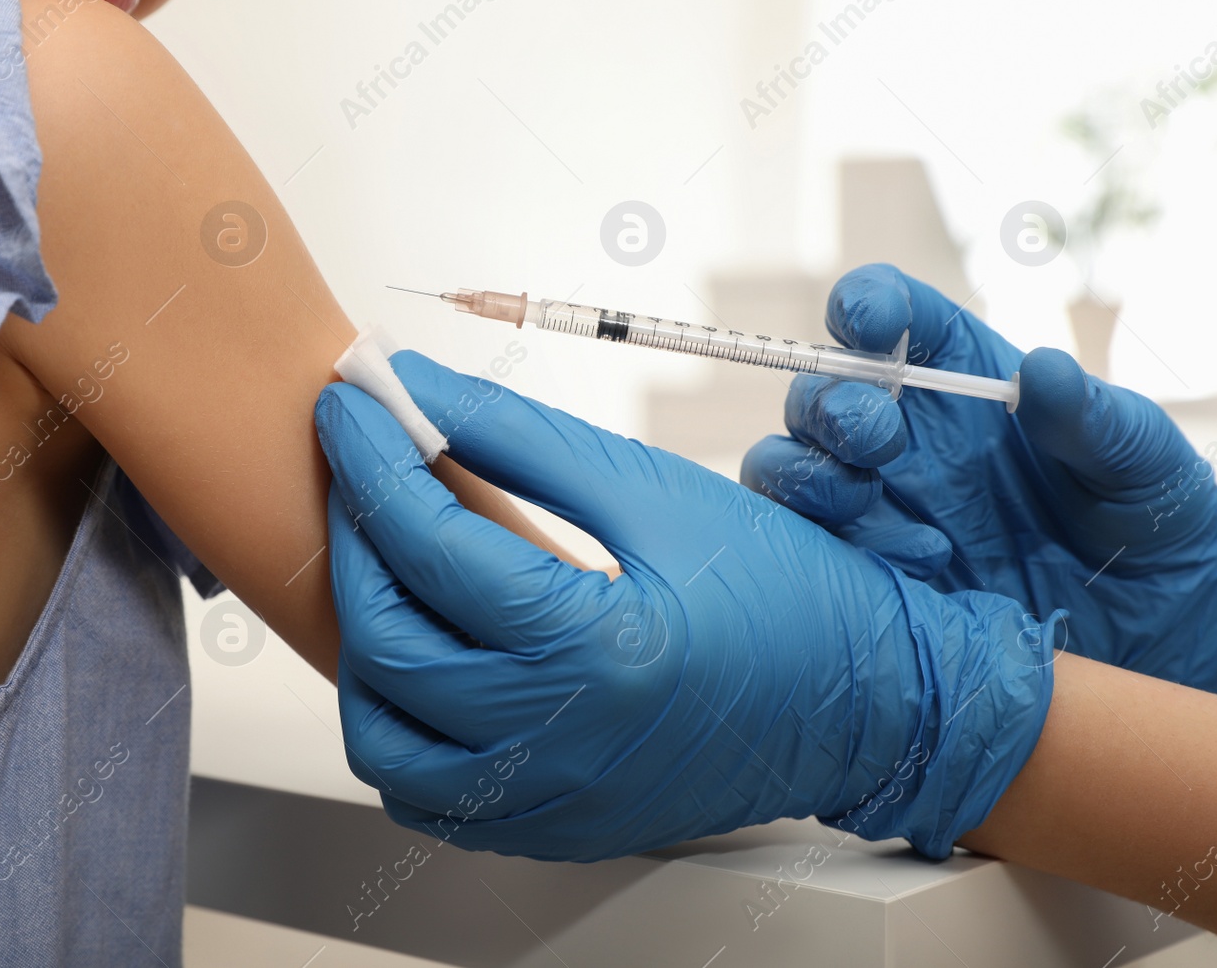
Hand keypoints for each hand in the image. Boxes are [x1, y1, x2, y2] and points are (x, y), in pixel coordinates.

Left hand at [313, 351, 1061, 861]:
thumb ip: (523, 440)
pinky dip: (400, 721)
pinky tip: (425, 655)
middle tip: (364, 470)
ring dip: (366, 639)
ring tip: (391, 563)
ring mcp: (550, 802)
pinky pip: (423, 791)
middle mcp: (562, 746)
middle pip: (388, 641)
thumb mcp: (657, 491)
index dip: (373, 460)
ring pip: (383, 735)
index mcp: (597, 651)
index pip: (432, 548)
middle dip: (355, 538)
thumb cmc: (785, 591)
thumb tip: (418, 389)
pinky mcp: (550, 827)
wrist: (868, 705)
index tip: (348, 402)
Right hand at [740, 263, 1216, 695]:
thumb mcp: (1141, 461)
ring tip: (877, 506)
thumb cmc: (1145, 521)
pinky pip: (803, 543)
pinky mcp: (861, 563)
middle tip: (881, 439)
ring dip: (811, 476)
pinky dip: (837, 547)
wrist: (1144, 628)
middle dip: (833, 405)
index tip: (873, 325)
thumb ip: (1092, 416)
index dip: (864, 305)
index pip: (884, 311)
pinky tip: (921, 564)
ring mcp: (871, 497)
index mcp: (955, 371)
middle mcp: (898, 428)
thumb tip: (1042, 369)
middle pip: (818, 389)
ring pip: (784, 462)